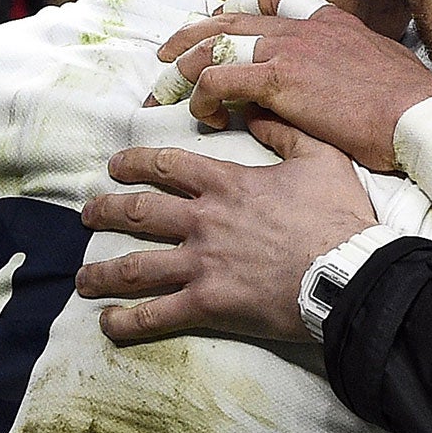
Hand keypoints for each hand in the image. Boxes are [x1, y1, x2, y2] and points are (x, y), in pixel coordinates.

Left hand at [76, 117, 377, 343]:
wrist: (348, 272)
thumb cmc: (338, 216)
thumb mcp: (321, 158)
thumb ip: (286, 130)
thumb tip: (258, 108)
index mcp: (227, 184)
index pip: (167, 165)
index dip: (135, 162)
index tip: (116, 165)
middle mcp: (204, 221)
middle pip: (138, 212)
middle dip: (105, 211)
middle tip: (88, 215)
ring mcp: (201, 264)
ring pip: (135, 266)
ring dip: (102, 272)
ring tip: (83, 278)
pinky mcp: (208, 303)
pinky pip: (156, 314)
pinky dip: (127, 321)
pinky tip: (107, 323)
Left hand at [153, 0, 431, 169]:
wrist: (423, 117)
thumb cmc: (410, 108)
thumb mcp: (381, 72)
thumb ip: (348, 69)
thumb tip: (332, 86)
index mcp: (330, 23)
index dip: (237, 6)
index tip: (216, 20)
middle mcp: (304, 29)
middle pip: (229, 19)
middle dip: (191, 37)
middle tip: (166, 57)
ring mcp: (290, 51)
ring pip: (215, 46)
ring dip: (185, 70)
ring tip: (169, 93)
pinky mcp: (280, 80)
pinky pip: (220, 78)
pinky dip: (203, 95)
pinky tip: (205, 114)